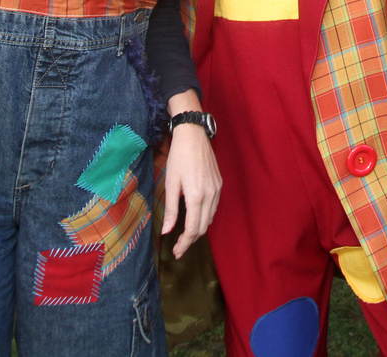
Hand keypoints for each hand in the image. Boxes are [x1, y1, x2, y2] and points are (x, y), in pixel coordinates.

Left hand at [162, 93, 220, 258]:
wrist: (194, 135)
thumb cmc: (179, 157)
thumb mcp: (171, 183)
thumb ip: (171, 209)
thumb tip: (167, 231)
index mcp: (196, 196)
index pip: (192, 228)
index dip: (184, 243)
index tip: (176, 252)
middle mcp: (210, 195)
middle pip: (203, 227)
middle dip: (191, 240)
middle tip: (178, 248)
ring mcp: (217, 189)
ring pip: (210, 218)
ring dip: (198, 229)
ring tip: (185, 236)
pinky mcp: (220, 184)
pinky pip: (214, 207)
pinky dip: (205, 217)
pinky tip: (196, 218)